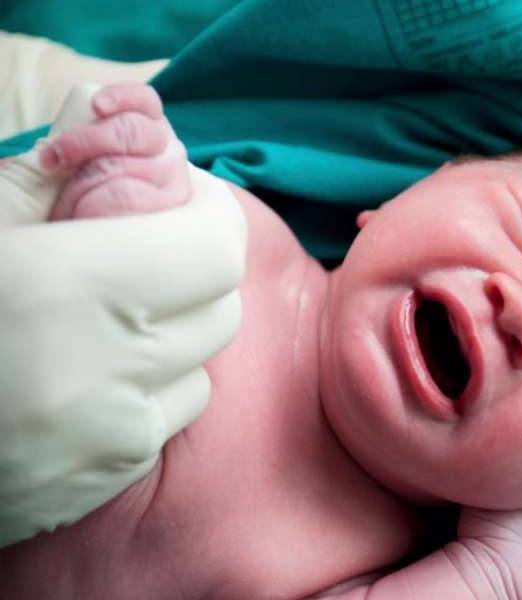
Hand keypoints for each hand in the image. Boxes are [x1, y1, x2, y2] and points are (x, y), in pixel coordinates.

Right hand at [0, 84, 246, 546]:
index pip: (216, 248)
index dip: (208, 213)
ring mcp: (109, 437)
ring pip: (199, 368)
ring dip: (169, 336)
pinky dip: (141, 393)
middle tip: (140, 252)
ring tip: (97, 322)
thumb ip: (56, 170)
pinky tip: (76, 380)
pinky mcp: (102, 482)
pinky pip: (163, 422)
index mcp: (66, 287)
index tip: (181, 197)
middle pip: (219, 307)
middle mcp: (105, 369)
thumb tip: (128, 114)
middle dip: (192, 272)